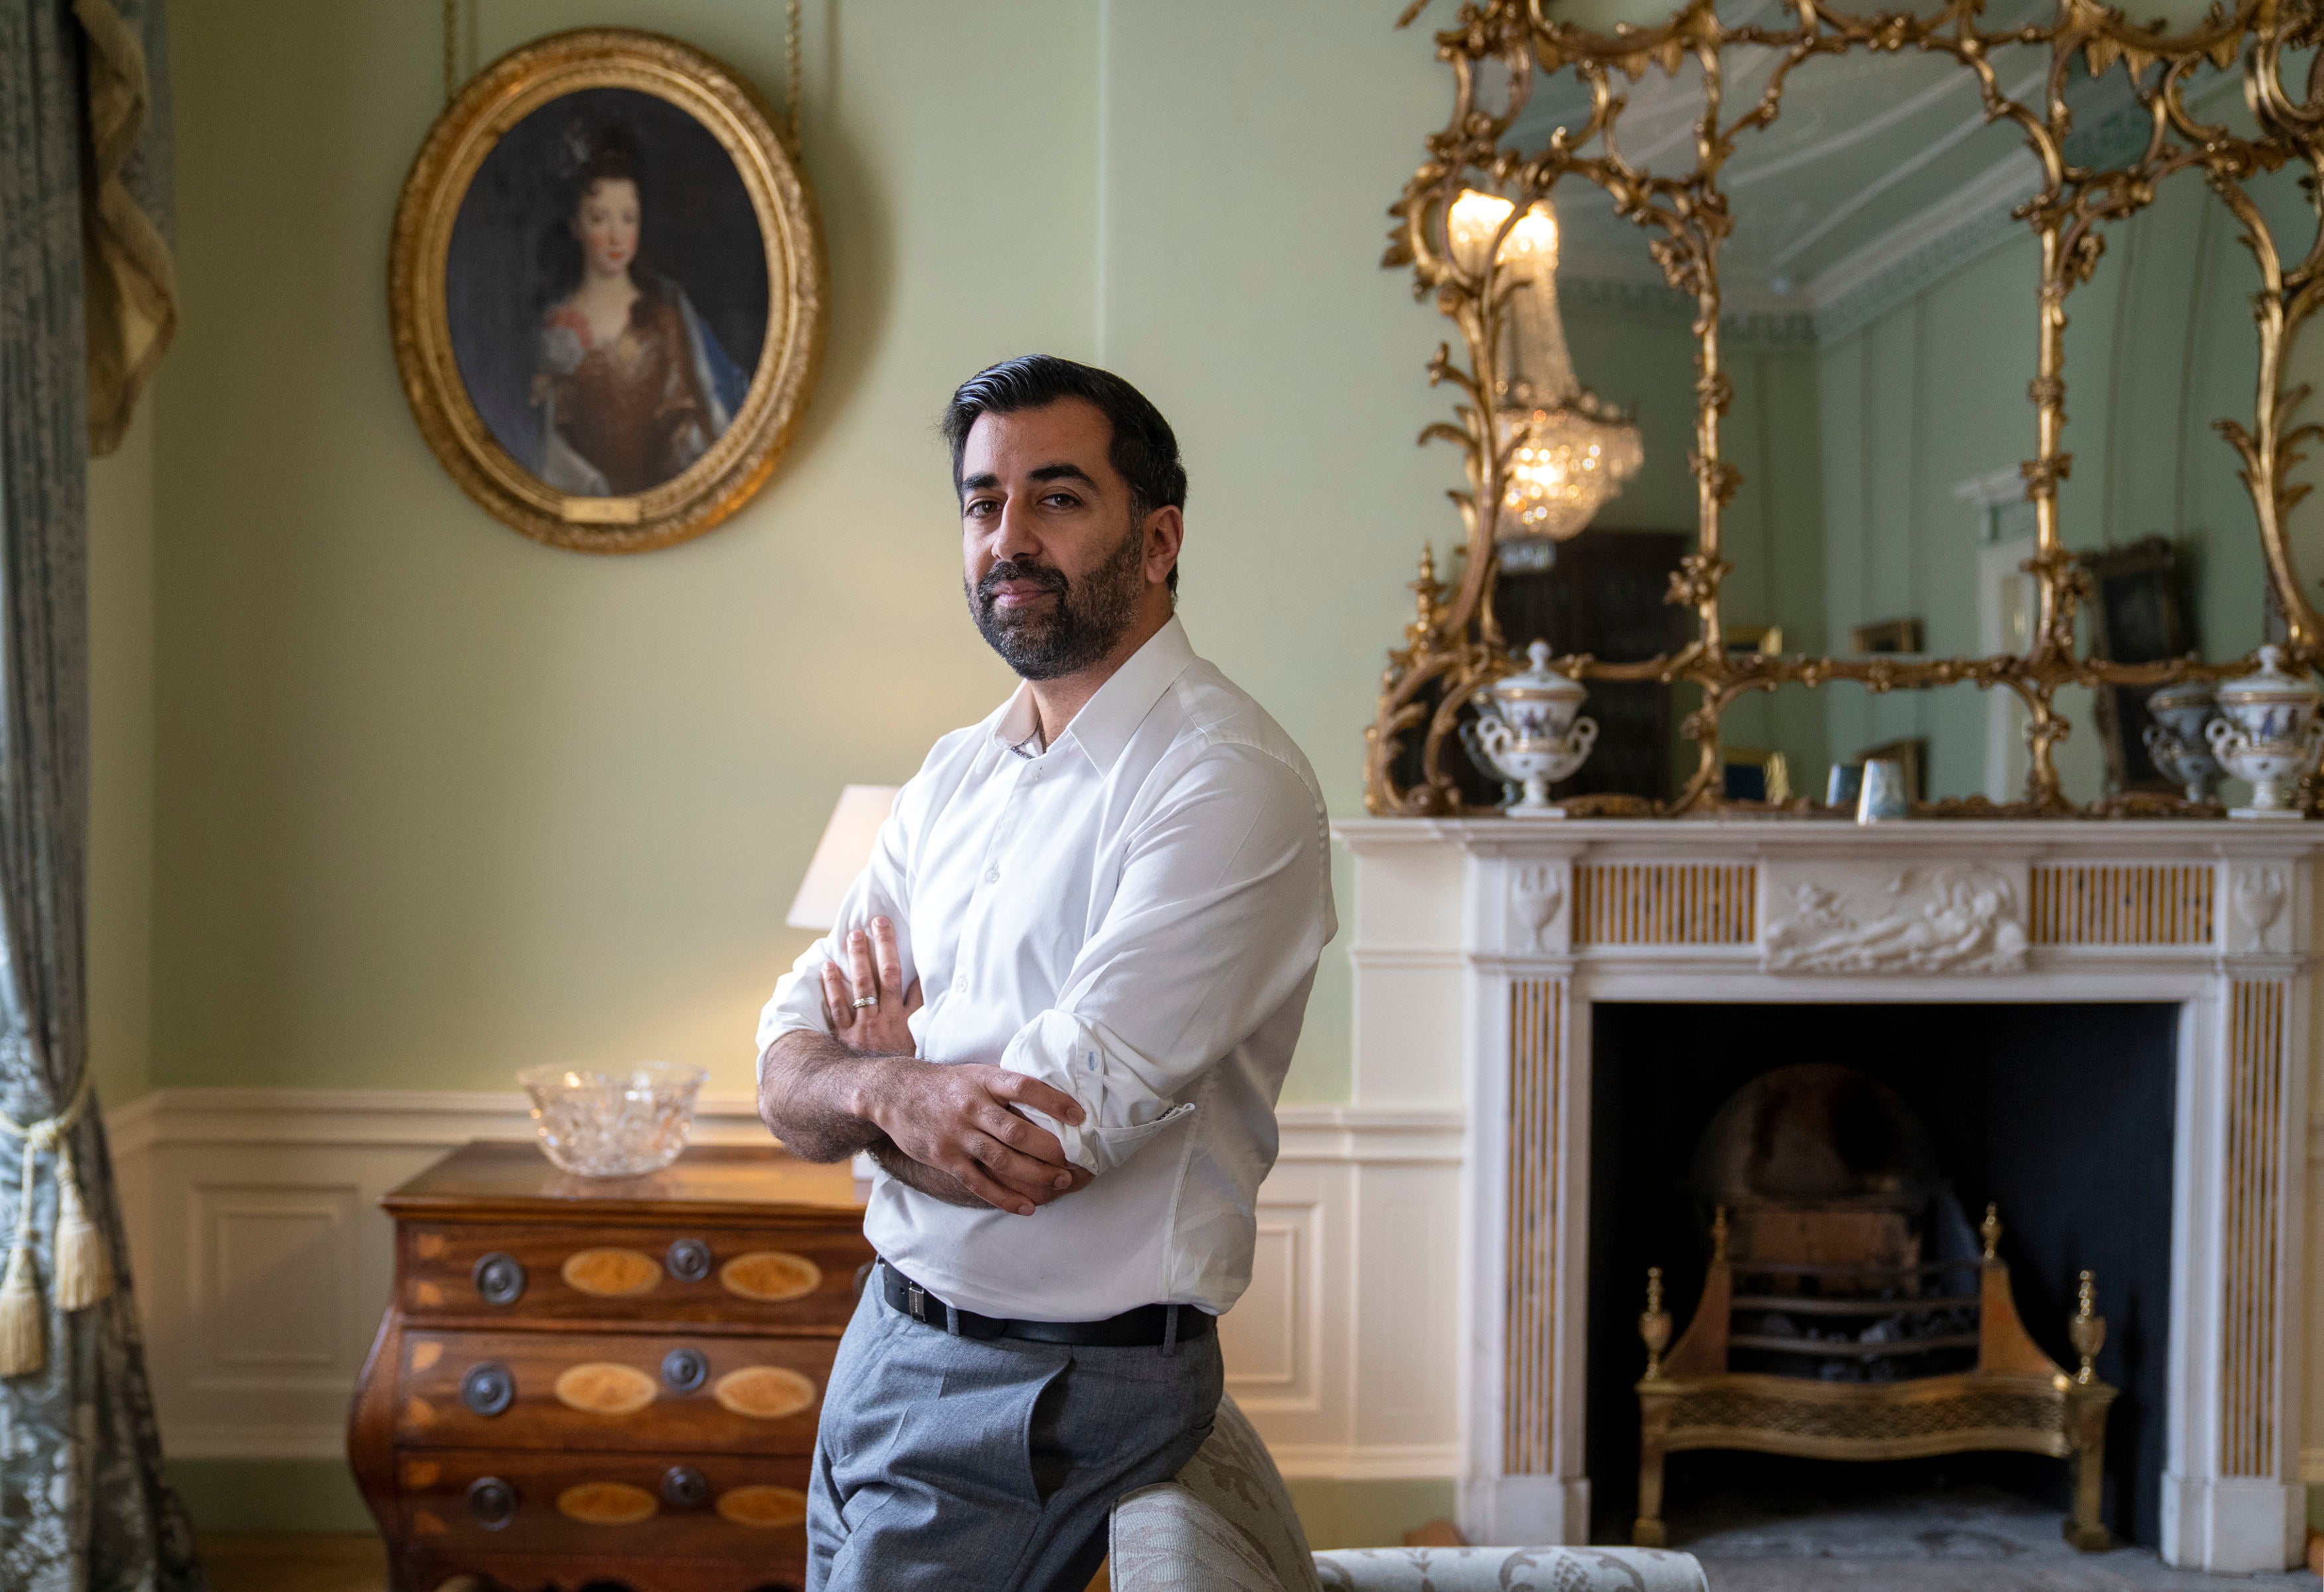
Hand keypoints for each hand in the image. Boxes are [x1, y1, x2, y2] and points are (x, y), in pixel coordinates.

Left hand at [820, 917, 921, 1056]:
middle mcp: (888, 1019)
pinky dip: (832, 985)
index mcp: (909, 1022)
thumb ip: (923, 1022)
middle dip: (884, 946)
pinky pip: (837, 1007)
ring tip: (854, 935)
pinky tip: (827, 966)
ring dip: (859, 958)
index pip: (915, 985)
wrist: (880, 1096)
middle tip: (878, 921)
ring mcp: (865, 1026)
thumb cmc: (902, 1070)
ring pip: (862, 986)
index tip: (908, 935)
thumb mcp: (920, 1047)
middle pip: (888, 975)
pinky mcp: (845, 1036)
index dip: (912, 960)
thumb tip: (926, 993)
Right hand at [860, 1058, 1092, 1216]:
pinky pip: (979, 1182)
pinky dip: (1005, 1197)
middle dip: (1049, 1150)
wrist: (895, 1093)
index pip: (1025, 1087)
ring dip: (1035, 1175)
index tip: (1079, 1116)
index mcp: (984, 1080)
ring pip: (1002, 1160)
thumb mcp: (976, 1074)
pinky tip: (1027, 1207)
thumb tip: (1051, 1104)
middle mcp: (971, 1106)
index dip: (1054, 1101)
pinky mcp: (945, 1158)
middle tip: (1072, 1162)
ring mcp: (957, 1134)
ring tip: (1060, 1182)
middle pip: (1017, 1131)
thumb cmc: (947, 1085)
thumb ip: (1006, 1088)